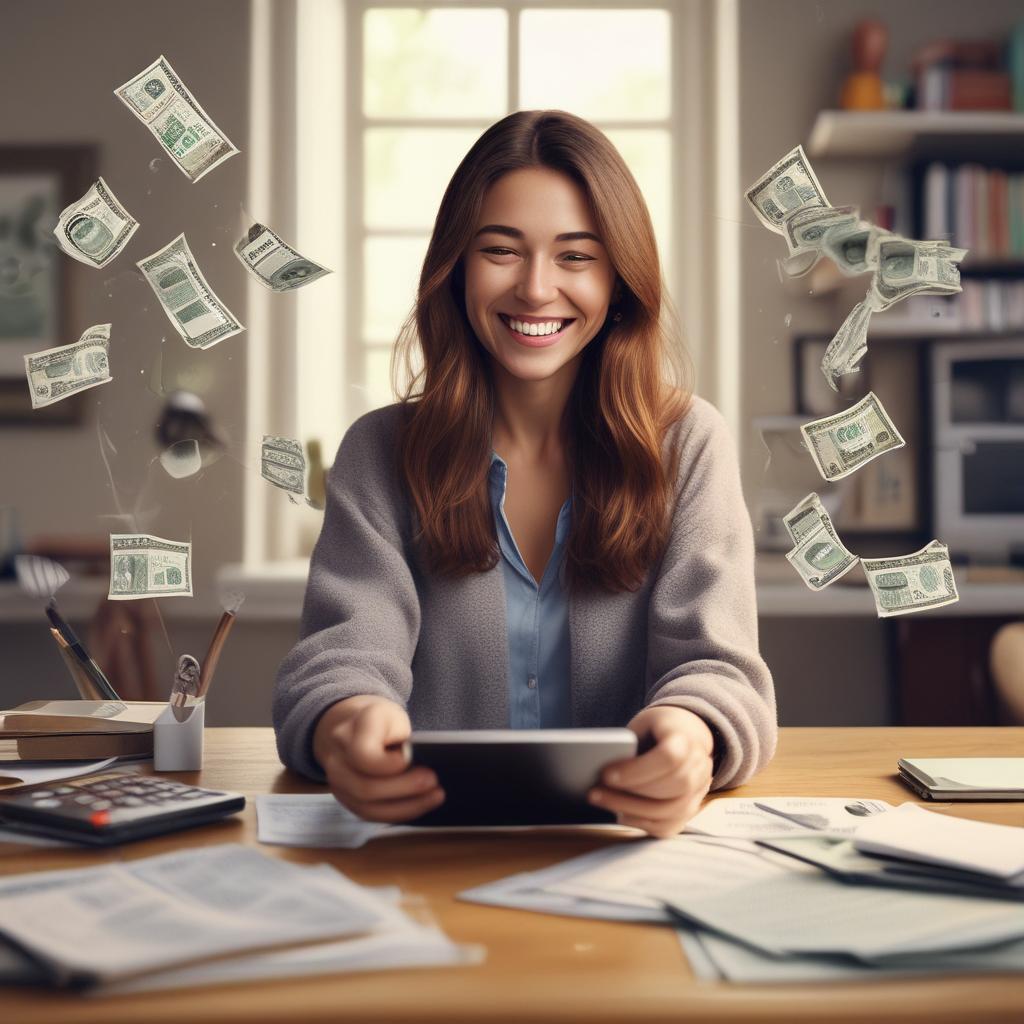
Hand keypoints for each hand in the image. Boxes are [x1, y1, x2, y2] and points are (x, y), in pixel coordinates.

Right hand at [312, 696, 444, 822]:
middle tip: (433, 781)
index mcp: (350, 731)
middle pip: (364, 787)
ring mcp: (336, 781)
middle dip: (404, 788)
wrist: (355, 726)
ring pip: (367, 807)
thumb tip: (420, 765)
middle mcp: (336, 758)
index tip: (410, 760)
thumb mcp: (394, 717)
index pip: (362, 755)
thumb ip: (402, 738)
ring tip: (435, 796)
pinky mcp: (345, 798)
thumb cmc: (382, 723)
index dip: (388, 765)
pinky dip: (398, 812)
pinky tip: (420, 805)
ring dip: (405, 807)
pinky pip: (370, 814)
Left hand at [588, 706, 713, 838]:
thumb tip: (597, 766)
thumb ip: (627, 744)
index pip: (668, 758)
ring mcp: (699, 791)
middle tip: (594, 792)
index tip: (606, 774)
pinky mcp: (690, 810)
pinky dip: (641, 822)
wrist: (686, 733)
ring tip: (601, 802)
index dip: (637, 770)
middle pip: (669, 788)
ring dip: (630, 810)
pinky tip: (619, 814)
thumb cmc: (656, 729)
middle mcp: (699, 767)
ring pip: (669, 811)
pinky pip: (667, 827)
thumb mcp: (642, 725)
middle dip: (629, 794)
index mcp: (686, 739)